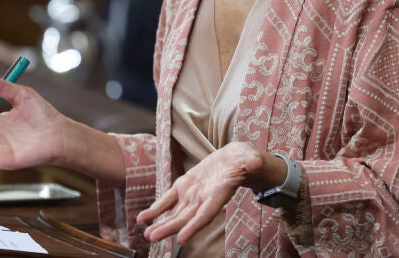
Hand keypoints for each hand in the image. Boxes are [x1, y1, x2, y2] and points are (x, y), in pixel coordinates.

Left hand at [137, 142, 273, 243]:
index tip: (181, 238)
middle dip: (170, 228)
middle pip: (186, 217)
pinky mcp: (185, 186)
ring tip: (146, 234)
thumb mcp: (251, 159)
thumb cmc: (247, 160)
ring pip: (175, 212)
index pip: (206, 214)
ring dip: (161, 223)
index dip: (194, 226)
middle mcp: (205, 199)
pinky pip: (168, 200)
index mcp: (220, 194)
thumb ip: (252, 162)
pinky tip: (143, 218)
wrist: (236, 159)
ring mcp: (193, 194)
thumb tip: (255, 162)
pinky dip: (156, 209)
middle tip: (152, 238)